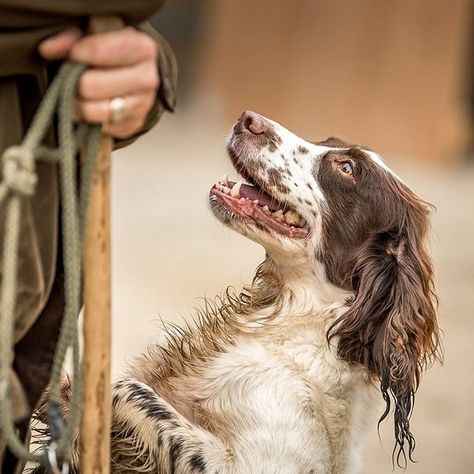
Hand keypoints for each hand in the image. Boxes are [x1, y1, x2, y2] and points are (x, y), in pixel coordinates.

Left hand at [39, 27, 159, 138]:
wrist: (136, 75)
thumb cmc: (113, 52)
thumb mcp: (95, 35)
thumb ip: (70, 37)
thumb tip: (48, 49)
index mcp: (143, 48)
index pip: (99, 52)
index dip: (76, 53)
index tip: (72, 54)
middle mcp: (148, 78)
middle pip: (90, 85)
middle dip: (74, 82)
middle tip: (72, 77)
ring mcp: (143, 105)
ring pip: (92, 110)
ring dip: (76, 103)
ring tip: (75, 93)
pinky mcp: (134, 125)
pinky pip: (99, 127)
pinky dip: (89, 119)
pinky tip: (90, 105)